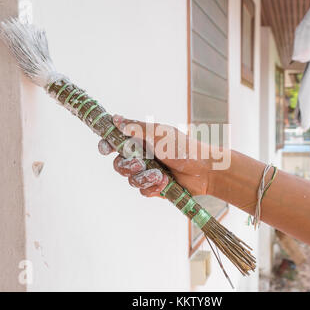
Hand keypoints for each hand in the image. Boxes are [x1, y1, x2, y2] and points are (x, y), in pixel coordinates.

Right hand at [98, 115, 213, 197]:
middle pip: (118, 163)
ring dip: (143, 177)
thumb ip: (136, 128)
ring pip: (130, 179)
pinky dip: (152, 187)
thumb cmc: (183, 148)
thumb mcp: (159, 134)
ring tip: (159, 174)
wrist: (203, 170)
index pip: (116, 142)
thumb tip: (115, 118)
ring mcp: (147, 172)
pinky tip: (164, 182)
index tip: (106, 148)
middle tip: (139, 163)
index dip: (107, 145)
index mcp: (141, 140)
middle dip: (127, 165)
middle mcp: (142, 156)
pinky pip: (142, 190)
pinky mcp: (154, 186)